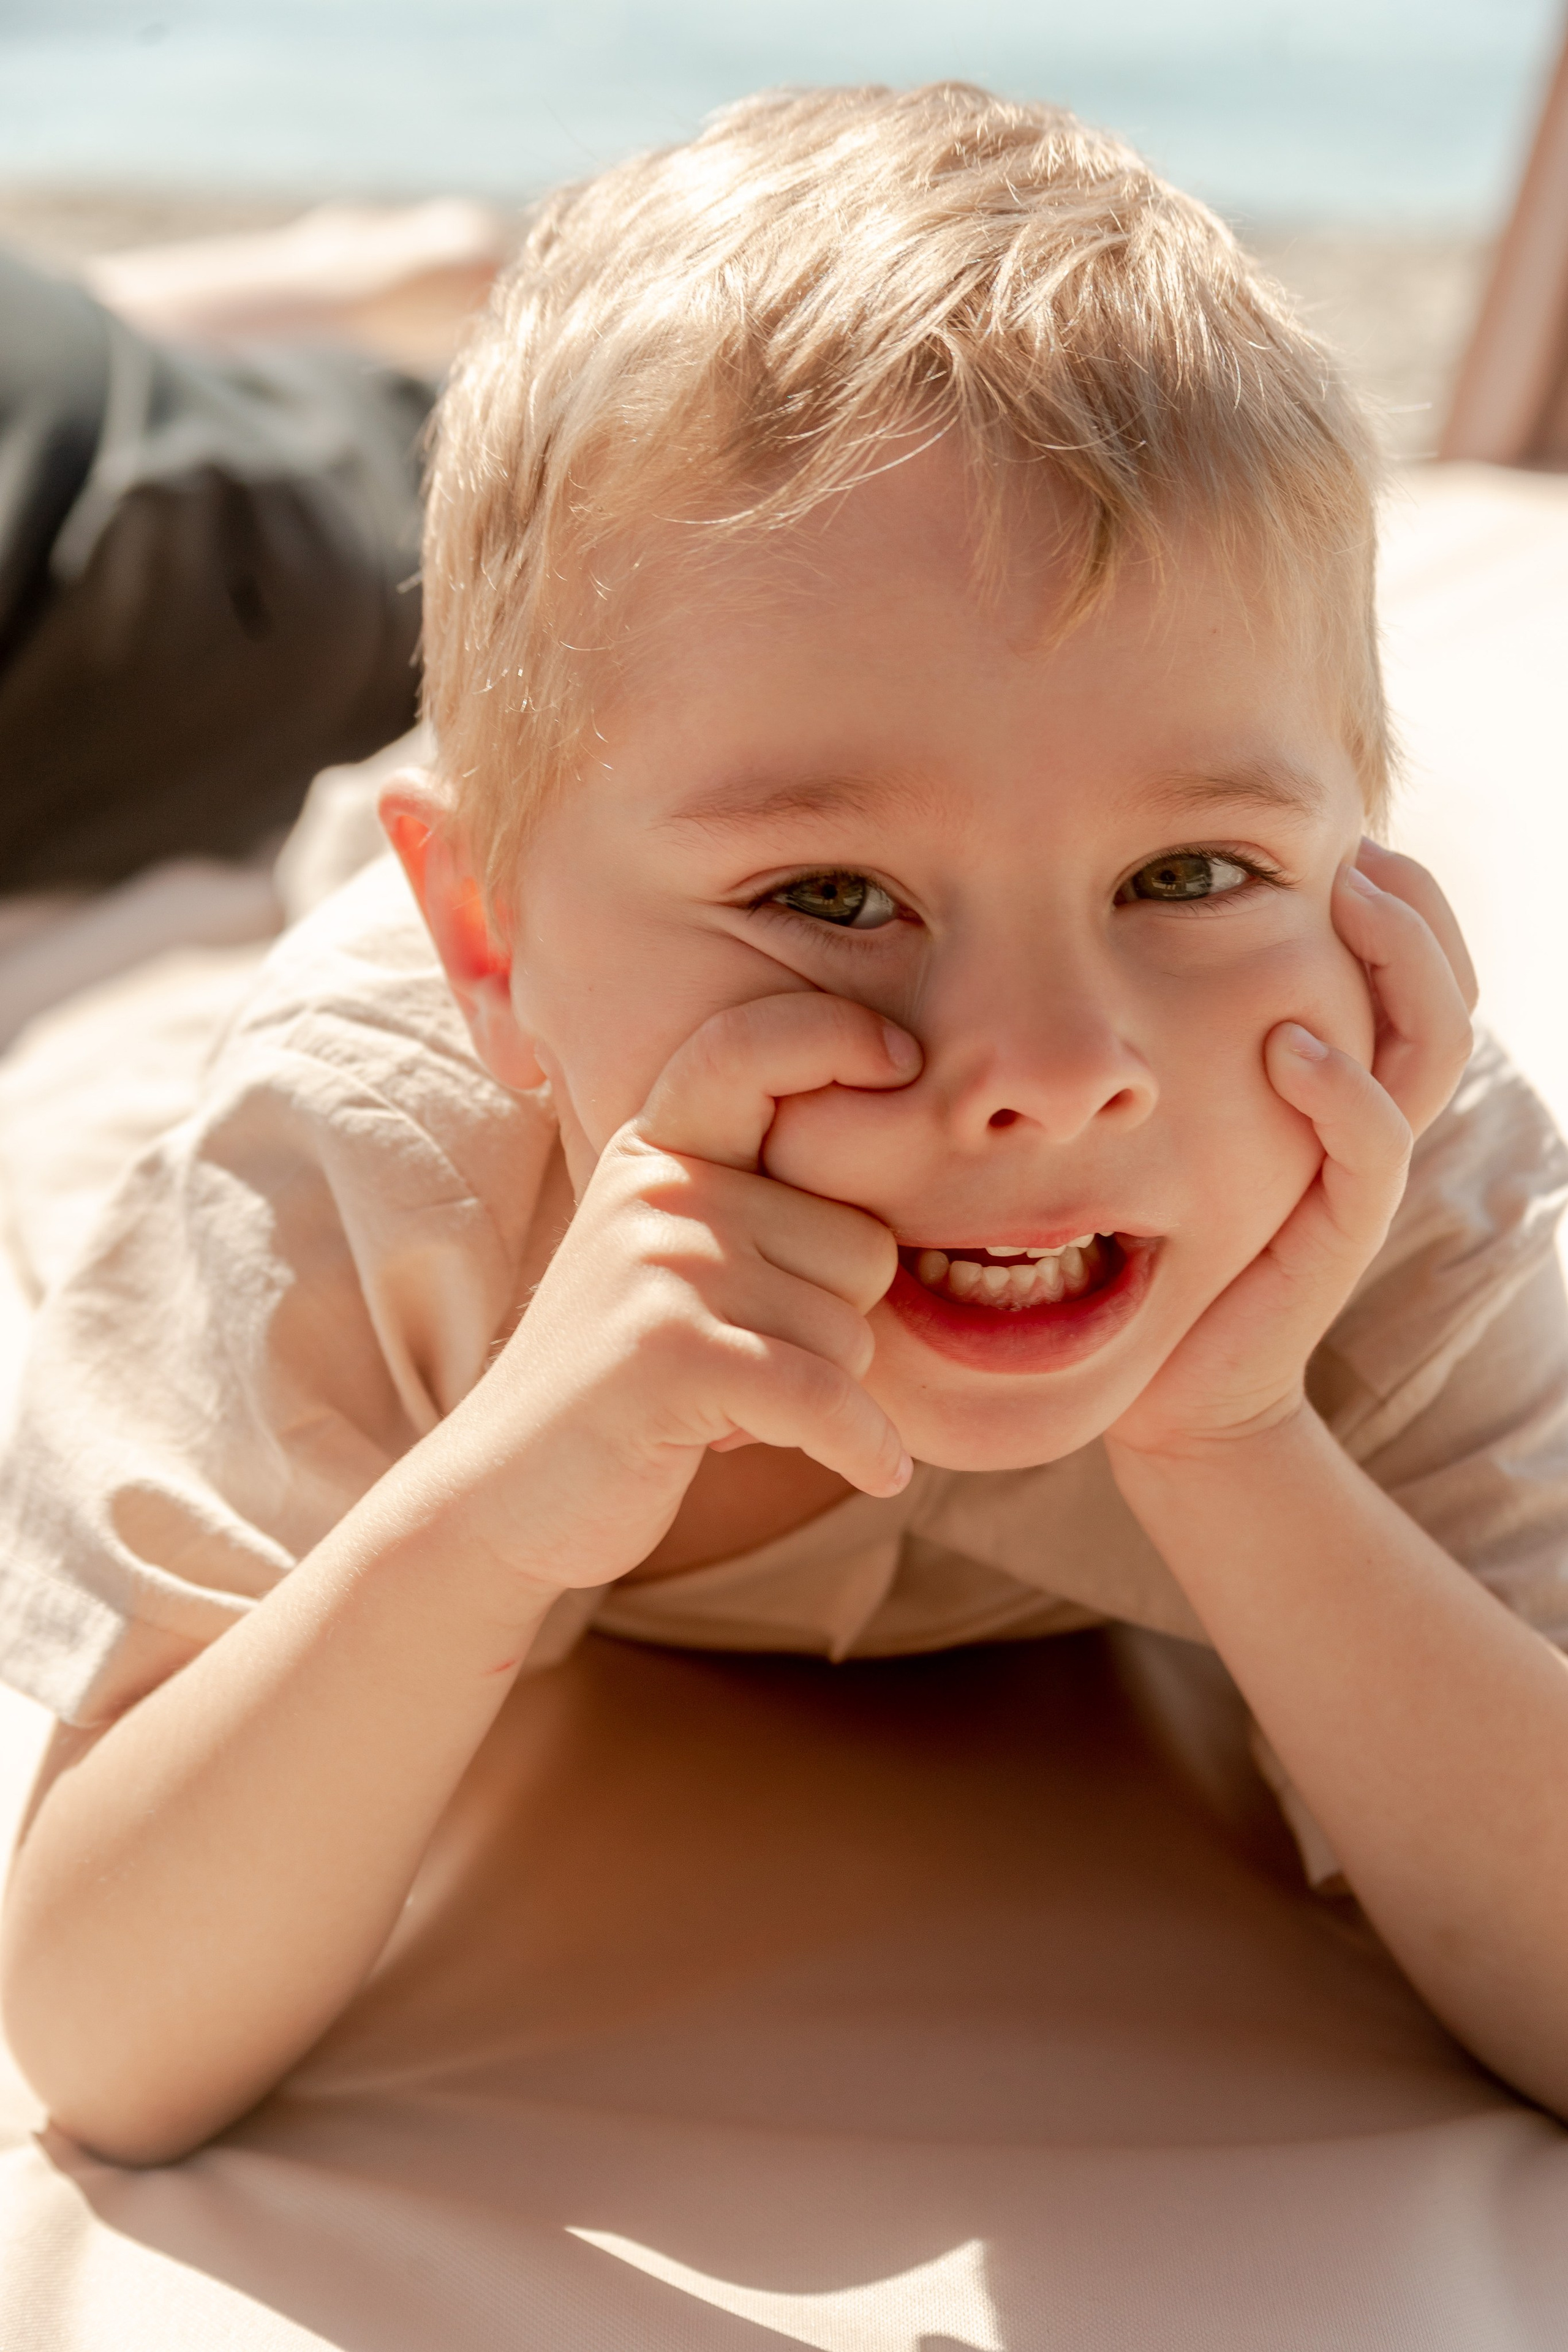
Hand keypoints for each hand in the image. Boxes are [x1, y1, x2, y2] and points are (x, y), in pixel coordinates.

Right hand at [424, 992, 916, 1608]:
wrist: (505, 1495)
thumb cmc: (629, 1382)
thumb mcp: (671, 1261)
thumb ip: (757, 1205)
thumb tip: (911, 1172)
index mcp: (657, 1152)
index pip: (748, 1046)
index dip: (834, 1034)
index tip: (898, 1058)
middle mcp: (658, 1190)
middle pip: (859, 1242)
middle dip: (839, 1323)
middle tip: (755, 1363)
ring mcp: (660, 1264)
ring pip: (851, 1328)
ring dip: (826, 1392)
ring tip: (738, 1405)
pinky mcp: (671, 1353)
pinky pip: (827, 1395)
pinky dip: (864, 1447)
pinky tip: (876, 1471)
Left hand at [1106, 841, 1476, 1461]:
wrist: (1171, 1382)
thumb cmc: (1159, 1241)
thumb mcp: (1171, 1119)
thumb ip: (1173, 1040)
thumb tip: (1110, 933)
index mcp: (1340, 1084)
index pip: (1410, 972)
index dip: (1398, 899)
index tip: (1340, 837)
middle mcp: (1367, 1119)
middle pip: (1444, 991)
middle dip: (1415, 909)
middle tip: (1358, 848)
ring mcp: (1362, 1175)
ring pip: (1430, 1048)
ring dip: (1401, 963)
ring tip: (1351, 898)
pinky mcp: (1340, 1232)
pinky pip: (1373, 1148)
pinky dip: (1343, 1089)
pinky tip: (1293, 1045)